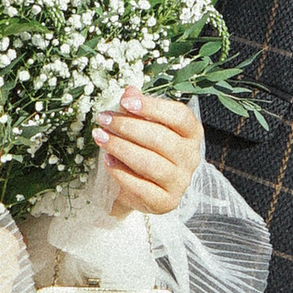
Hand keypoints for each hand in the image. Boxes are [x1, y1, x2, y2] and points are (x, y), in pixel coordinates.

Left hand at [94, 86, 202, 218]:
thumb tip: (129, 91)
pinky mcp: (166, 202)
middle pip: (162, 139)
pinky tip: (107, 161)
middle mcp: (191, 157)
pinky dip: (121, 173)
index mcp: (191, 133)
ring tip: (101, 138)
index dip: (153, 107)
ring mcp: (180, 182)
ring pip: (151, 163)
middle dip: (128, 127)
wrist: (138, 188)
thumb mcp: (140, 126)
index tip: (125, 102)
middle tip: (104, 119)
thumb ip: (137, 108)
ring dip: (122, 148)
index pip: (179, 116)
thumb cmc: (143, 149)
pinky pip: (142, 187)